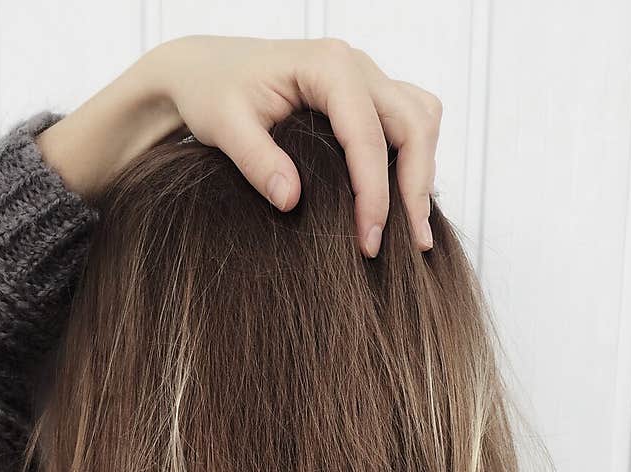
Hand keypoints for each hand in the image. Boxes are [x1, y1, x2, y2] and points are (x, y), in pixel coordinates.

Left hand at [36, 35, 441, 255]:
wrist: (207, 71)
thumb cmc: (213, 94)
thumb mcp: (225, 127)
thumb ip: (258, 161)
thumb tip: (291, 201)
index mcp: (327, 66)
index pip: (368, 135)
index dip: (374, 194)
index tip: (369, 242)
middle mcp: (357, 65)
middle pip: (414, 124)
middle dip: (415, 188)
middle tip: (411, 246)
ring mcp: (367, 77)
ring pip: (422, 120)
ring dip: (423, 172)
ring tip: (414, 230)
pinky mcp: (368, 94)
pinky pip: (411, 121)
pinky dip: (414, 159)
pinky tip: (400, 201)